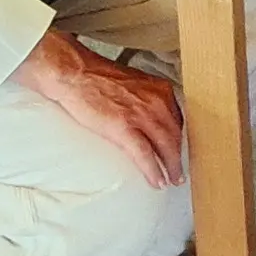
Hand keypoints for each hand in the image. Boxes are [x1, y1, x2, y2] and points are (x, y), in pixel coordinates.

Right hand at [17, 33, 182, 185]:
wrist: (75, 73)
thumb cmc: (98, 76)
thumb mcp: (134, 83)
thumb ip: (146, 97)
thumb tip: (150, 115)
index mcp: (160, 90)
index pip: (178, 120)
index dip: (180, 138)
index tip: (179, 149)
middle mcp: (157, 102)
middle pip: (176, 136)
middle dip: (178, 156)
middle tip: (179, 171)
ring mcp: (142, 115)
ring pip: (166, 148)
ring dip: (171, 168)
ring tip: (171, 181)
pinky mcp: (124, 128)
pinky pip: (145, 155)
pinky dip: (153, 171)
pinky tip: (156, 182)